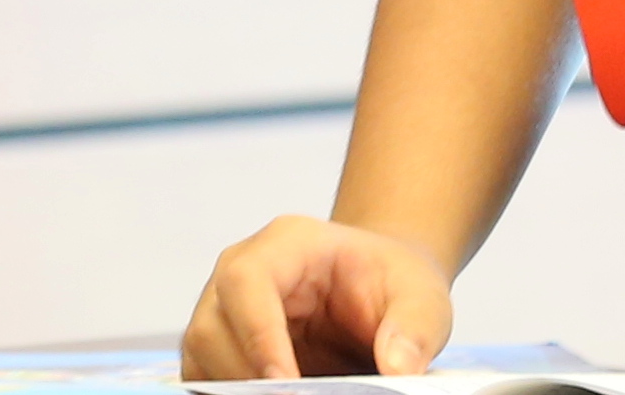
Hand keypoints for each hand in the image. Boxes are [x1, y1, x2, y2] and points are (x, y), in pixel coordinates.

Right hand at [181, 214, 455, 379]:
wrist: (378, 289)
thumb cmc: (393, 283)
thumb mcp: (422, 297)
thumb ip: (414, 329)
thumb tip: (398, 369)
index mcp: (287, 244)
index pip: (247, 281)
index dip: (257, 335)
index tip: (284, 383)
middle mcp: (242, 272)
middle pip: (211, 327)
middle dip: (245, 377)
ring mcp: (225, 311)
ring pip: (201, 358)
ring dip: (234, 391)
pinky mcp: (223, 350)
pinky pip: (207, 382)